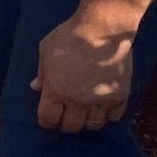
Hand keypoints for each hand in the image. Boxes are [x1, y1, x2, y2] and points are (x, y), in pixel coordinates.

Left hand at [31, 12, 136, 132]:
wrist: (103, 30)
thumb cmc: (70, 36)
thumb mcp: (46, 50)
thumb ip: (42, 72)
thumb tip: (36, 88)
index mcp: (56, 90)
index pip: (48, 119)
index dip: (47, 121)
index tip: (49, 118)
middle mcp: (78, 101)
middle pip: (71, 126)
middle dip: (66, 123)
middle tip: (67, 115)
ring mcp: (100, 100)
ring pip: (94, 125)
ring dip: (88, 122)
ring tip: (86, 113)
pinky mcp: (120, 96)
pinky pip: (114, 116)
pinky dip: (108, 115)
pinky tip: (104, 107)